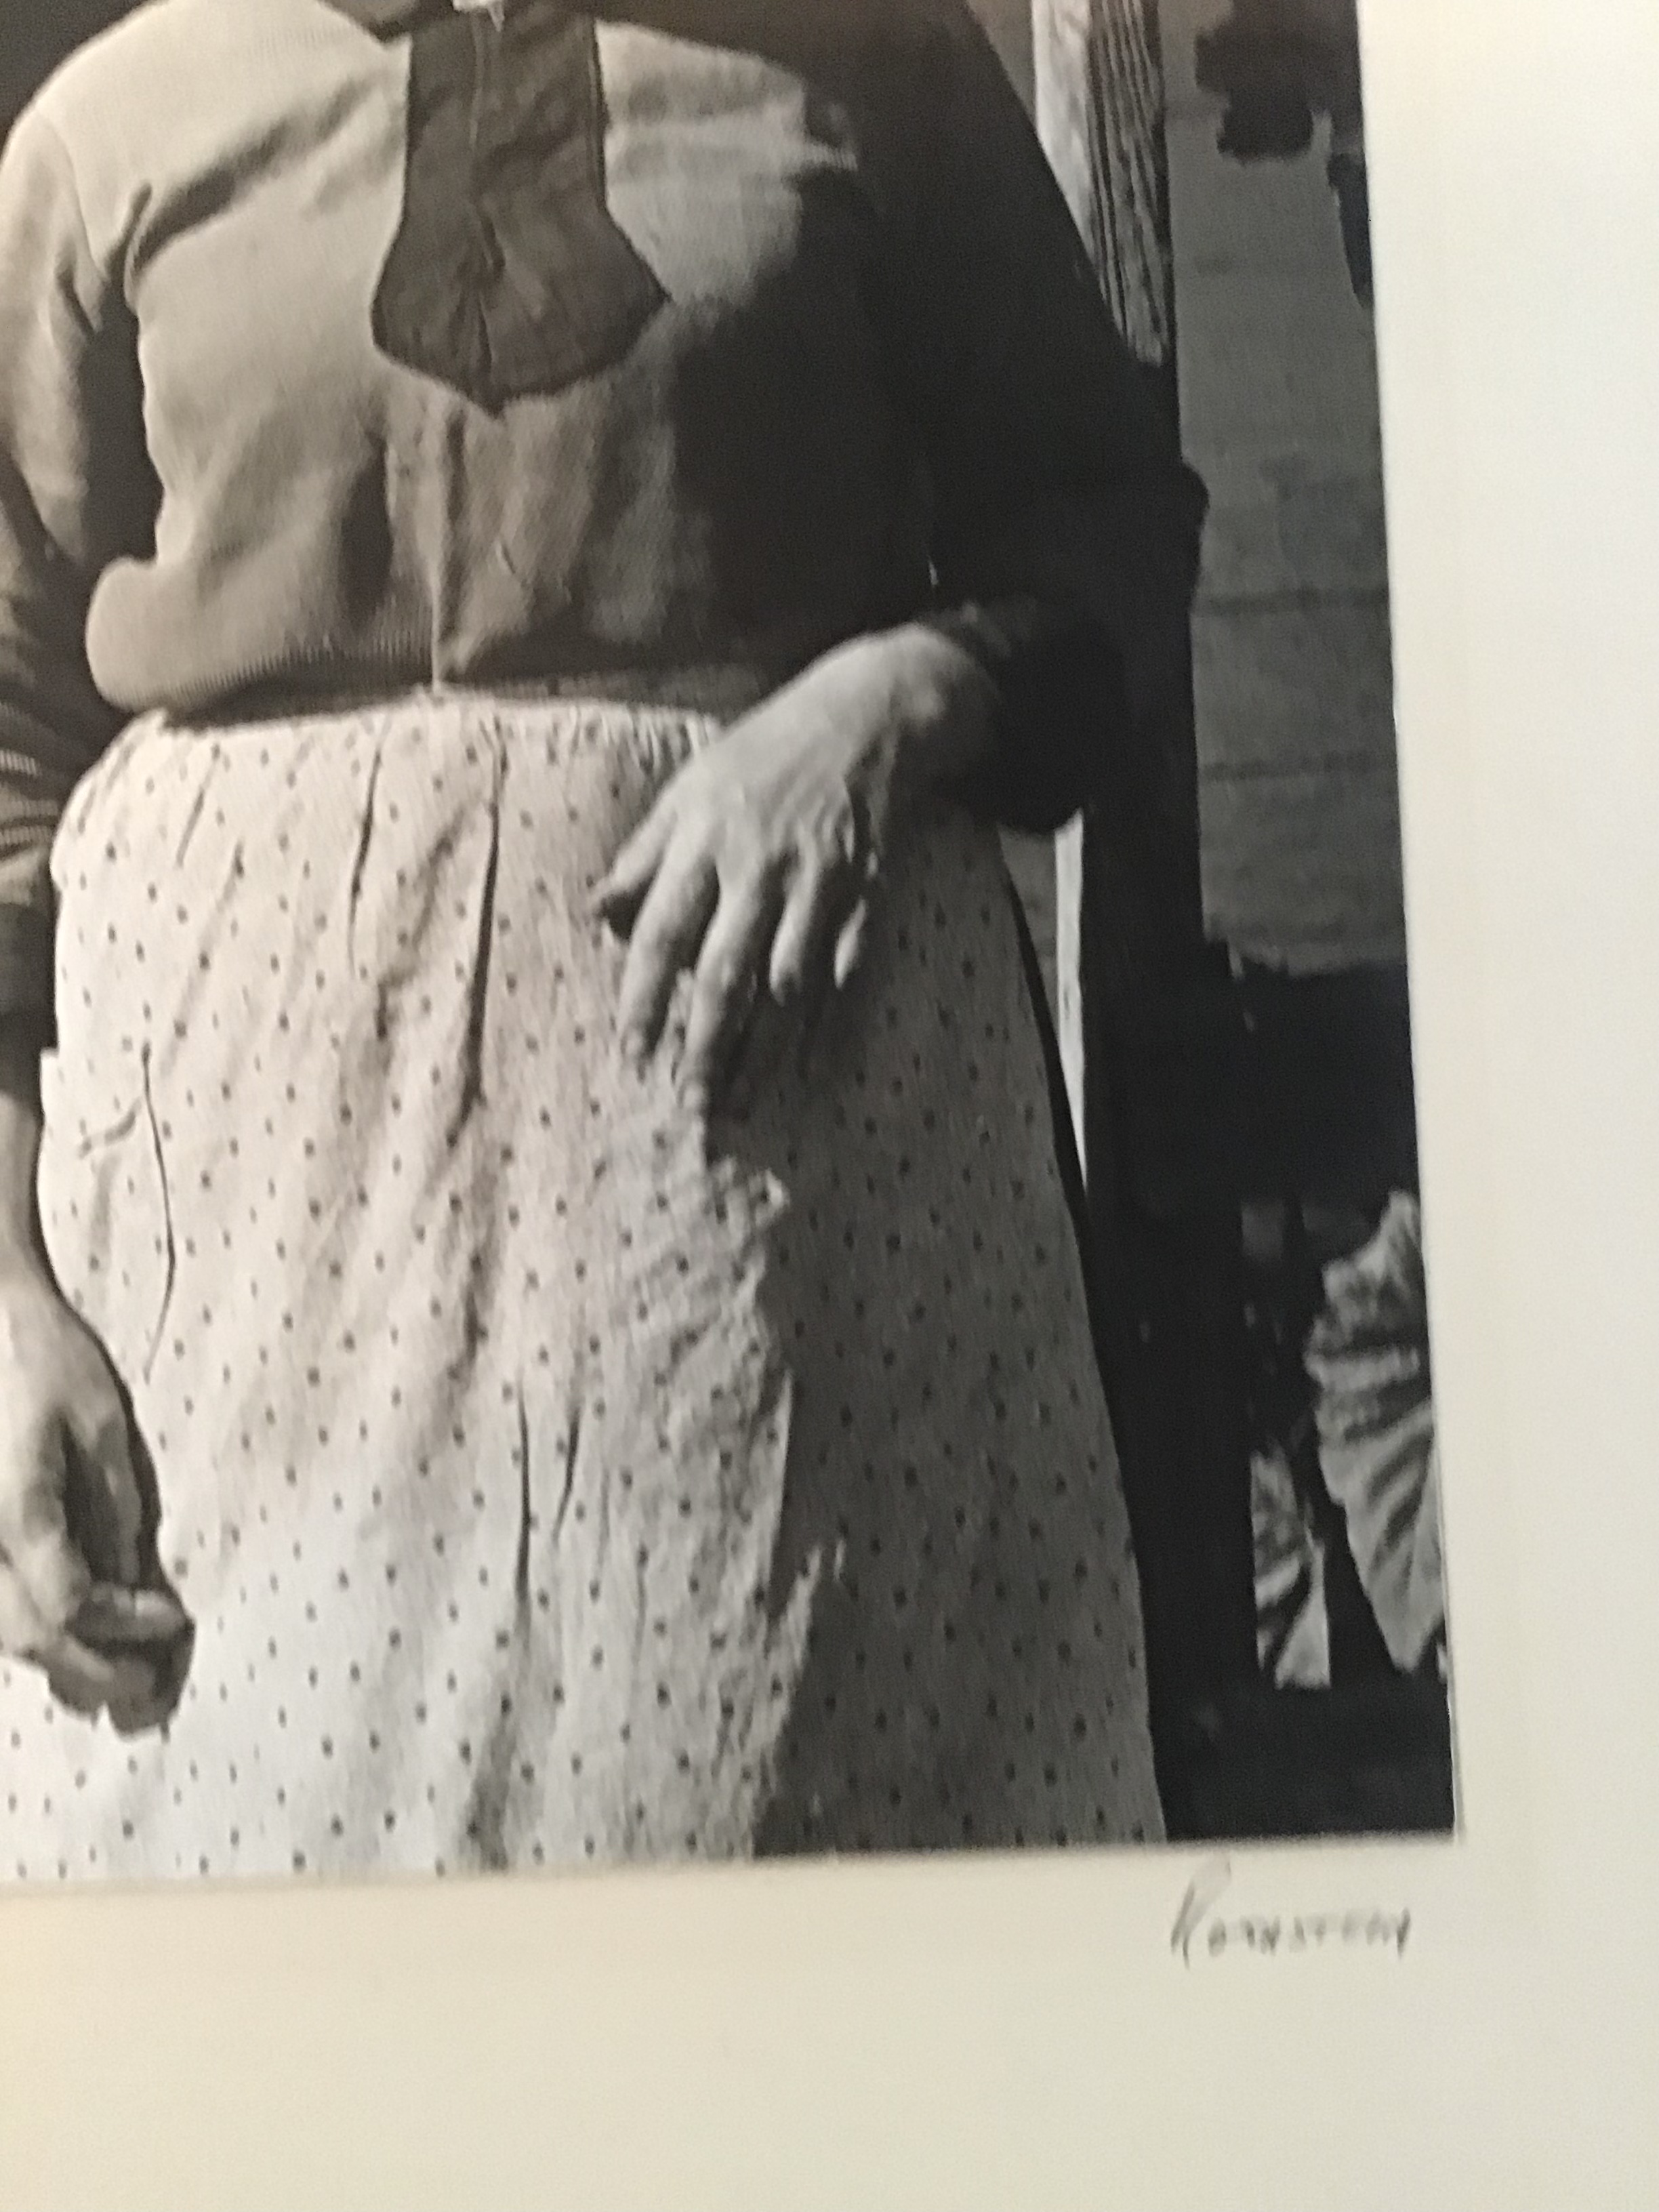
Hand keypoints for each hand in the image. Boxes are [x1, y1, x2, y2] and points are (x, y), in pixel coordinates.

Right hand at [0, 1258, 191, 1732]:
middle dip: (91, 1669)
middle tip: (148, 1684)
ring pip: (1, 1631)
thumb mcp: (97, 1422)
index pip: (68, 1607)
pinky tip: (73, 1630)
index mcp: (14, 1511)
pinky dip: (29, 1627)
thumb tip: (132, 1579)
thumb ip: (113, 1507)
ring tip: (118, 1671)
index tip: (174, 1620)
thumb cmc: (39, 1355)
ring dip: (58, 1660)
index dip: (123, 1627)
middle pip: (27, 1638)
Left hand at [590, 626, 995, 1108]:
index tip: (630, 1055)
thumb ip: (643, 855)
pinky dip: (833, 1027)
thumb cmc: (764, 753)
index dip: (643, 999)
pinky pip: (849, 974)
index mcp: (705, 840)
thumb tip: (597, 912)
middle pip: (725, 974)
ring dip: (764, 1052)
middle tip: (688, 1106)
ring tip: (739, 1105)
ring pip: (787, 987)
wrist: (867, 716)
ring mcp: (819, 884)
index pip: (661, 933)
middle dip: (705, 1046)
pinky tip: (812, 1071)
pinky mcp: (869, 895)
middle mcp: (760, 868)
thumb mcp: (691, 788)